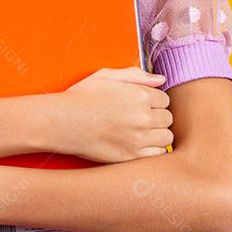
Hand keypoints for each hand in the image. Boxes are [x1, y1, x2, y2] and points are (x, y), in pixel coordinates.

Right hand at [50, 66, 172, 163]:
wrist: (63, 122)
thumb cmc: (81, 97)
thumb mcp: (105, 76)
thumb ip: (135, 75)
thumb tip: (161, 79)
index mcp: (140, 95)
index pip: (164, 99)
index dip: (153, 101)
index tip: (140, 105)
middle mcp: (143, 117)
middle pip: (167, 118)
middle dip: (157, 117)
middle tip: (139, 118)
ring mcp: (139, 138)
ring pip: (166, 136)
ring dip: (157, 133)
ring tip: (140, 131)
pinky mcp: (132, 156)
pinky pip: (158, 153)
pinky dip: (153, 149)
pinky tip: (138, 143)